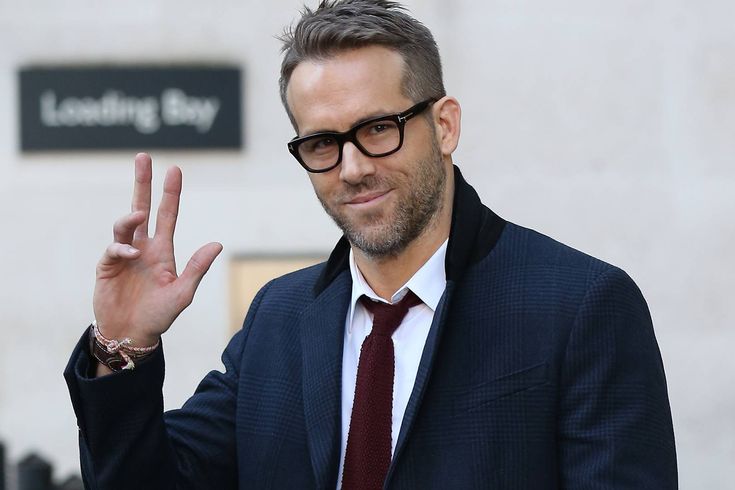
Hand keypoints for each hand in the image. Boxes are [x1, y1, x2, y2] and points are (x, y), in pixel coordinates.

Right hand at [93, 153, 222, 346]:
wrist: (131, 335)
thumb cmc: (159, 315)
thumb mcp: (183, 293)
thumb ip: (197, 268)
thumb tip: (217, 244)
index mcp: (162, 250)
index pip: (167, 214)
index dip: (170, 193)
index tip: (174, 169)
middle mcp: (143, 247)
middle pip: (141, 207)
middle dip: (142, 182)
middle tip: (143, 157)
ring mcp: (123, 255)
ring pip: (124, 224)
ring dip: (130, 218)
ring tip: (137, 216)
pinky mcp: (107, 266)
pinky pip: (112, 248)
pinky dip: (120, 248)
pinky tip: (129, 255)